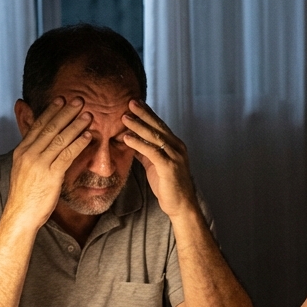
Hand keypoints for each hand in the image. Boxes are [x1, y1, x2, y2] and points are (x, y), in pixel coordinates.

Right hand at [8, 97, 91, 227]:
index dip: (51, 111)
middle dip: (65, 112)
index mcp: (21, 151)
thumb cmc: (25, 194)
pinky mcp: (50, 175)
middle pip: (50, 128)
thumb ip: (32, 154)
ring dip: (76, 125)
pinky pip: (67, 155)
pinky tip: (88, 136)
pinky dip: (78, 143)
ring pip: (60, 139)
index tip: (61, 99)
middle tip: (79, 100)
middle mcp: (28, 154)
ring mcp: (39, 164)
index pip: (37, 125)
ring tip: (88, 115)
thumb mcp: (24, 169)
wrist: (20, 215)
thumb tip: (40, 143)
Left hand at [120, 100, 196, 218]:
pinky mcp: (169, 167)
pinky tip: (127, 138)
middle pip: (158, 126)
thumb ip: (145, 152)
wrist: (181, 205)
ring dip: (138, 126)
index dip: (148, 113)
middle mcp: (177, 147)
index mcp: (175, 145)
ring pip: (155, 136)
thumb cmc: (168, 186)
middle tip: (130, 102)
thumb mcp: (154, 165)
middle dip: (143, 113)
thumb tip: (131, 141)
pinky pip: (152, 151)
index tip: (136, 103)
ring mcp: (175, 156)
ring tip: (125, 117)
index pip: (160, 125)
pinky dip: (138, 143)